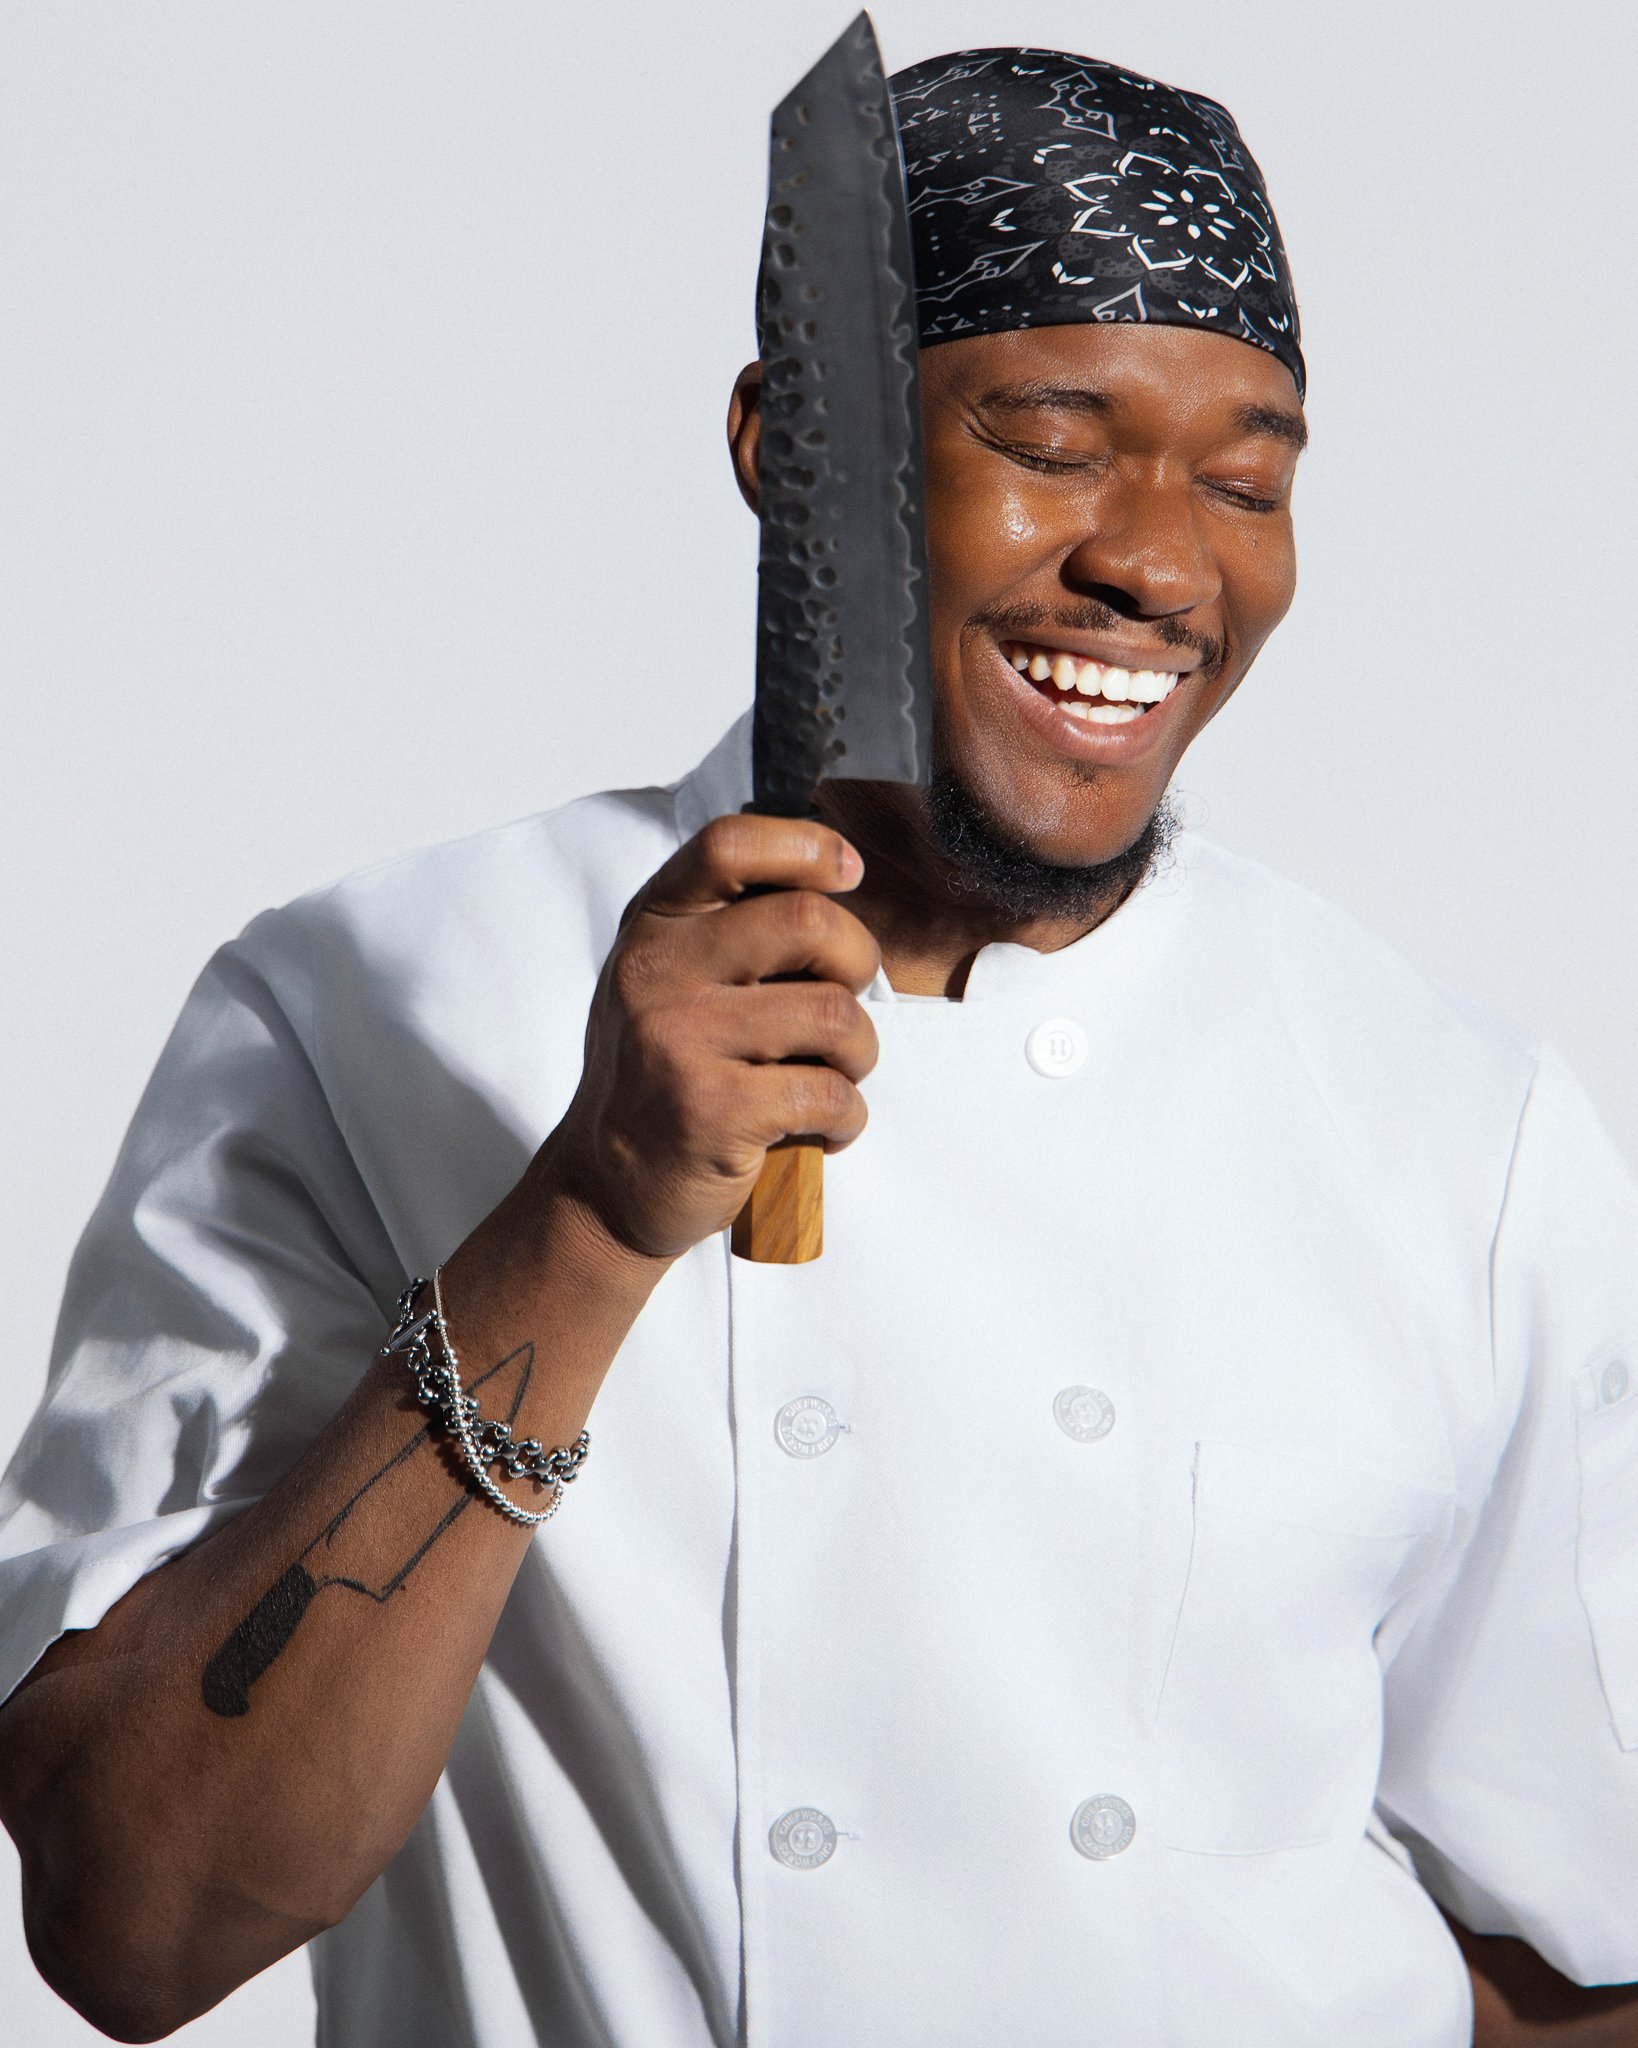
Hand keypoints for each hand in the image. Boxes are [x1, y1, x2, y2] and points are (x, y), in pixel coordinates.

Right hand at [533, 813, 881, 1261]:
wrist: (608, 1186)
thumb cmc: (660, 1074)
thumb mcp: (668, 979)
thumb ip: (727, 925)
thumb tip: (833, 873)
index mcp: (653, 926)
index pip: (730, 845)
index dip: (806, 847)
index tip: (845, 873)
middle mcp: (656, 972)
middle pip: (808, 922)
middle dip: (858, 962)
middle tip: (846, 1001)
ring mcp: (679, 1040)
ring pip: (835, 1014)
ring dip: (858, 1055)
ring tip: (830, 1077)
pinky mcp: (710, 1110)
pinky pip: (829, 1093)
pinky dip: (846, 1117)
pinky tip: (819, 1128)